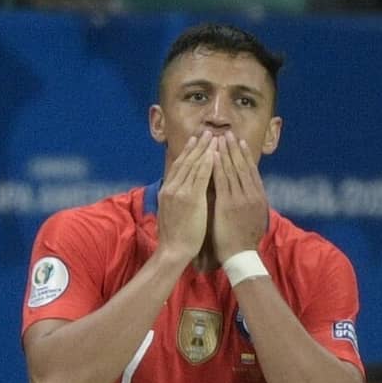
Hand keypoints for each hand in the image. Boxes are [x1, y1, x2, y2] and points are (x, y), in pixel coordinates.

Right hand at [157, 130, 216, 261]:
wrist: (172, 250)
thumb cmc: (174, 237)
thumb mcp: (171, 212)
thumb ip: (176, 199)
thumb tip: (182, 190)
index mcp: (167, 190)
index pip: (178, 166)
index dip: (188, 152)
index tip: (196, 141)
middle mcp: (171, 187)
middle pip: (185, 161)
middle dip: (197, 145)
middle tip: (206, 132)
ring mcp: (180, 192)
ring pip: (193, 165)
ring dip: (204, 149)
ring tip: (213, 137)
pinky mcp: (191, 198)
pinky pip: (200, 176)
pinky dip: (207, 163)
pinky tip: (214, 153)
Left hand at [212, 131, 267, 262]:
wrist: (241, 255)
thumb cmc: (244, 240)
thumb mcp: (254, 217)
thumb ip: (251, 203)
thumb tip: (248, 192)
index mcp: (259, 196)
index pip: (251, 170)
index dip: (244, 155)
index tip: (239, 142)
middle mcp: (252, 194)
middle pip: (242, 166)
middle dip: (234, 148)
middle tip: (228, 133)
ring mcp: (240, 198)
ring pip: (232, 170)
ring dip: (225, 152)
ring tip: (219, 138)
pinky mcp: (228, 203)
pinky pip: (221, 180)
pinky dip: (217, 166)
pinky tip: (211, 155)